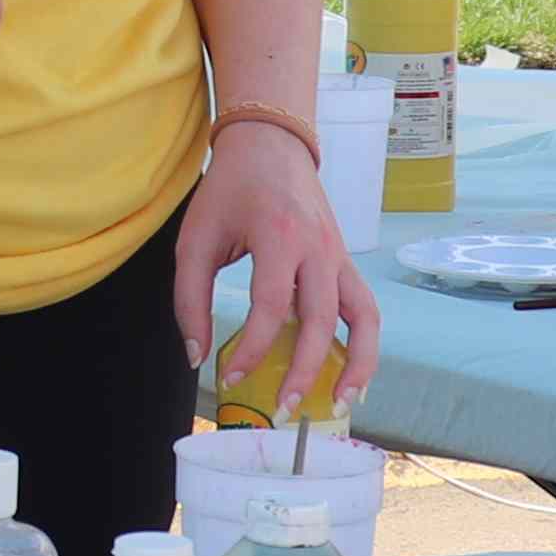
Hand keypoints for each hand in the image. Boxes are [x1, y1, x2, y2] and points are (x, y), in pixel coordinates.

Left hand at [184, 123, 377, 418]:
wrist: (270, 145)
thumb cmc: (229, 191)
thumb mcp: (195, 239)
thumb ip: (189, 299)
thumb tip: (196, 356)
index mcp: (278, 235)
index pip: (270, 306)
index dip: (251, 349)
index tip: (228, 375)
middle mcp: (317, 248)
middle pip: (320, 321)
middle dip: (303, 371)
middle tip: (284, 410)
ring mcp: (339, 255)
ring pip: (362, 318)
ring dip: (356, 365)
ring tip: (339, 404)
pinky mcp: (345, 262)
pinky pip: (365, 308)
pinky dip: (365, 344)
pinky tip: (353, 376)